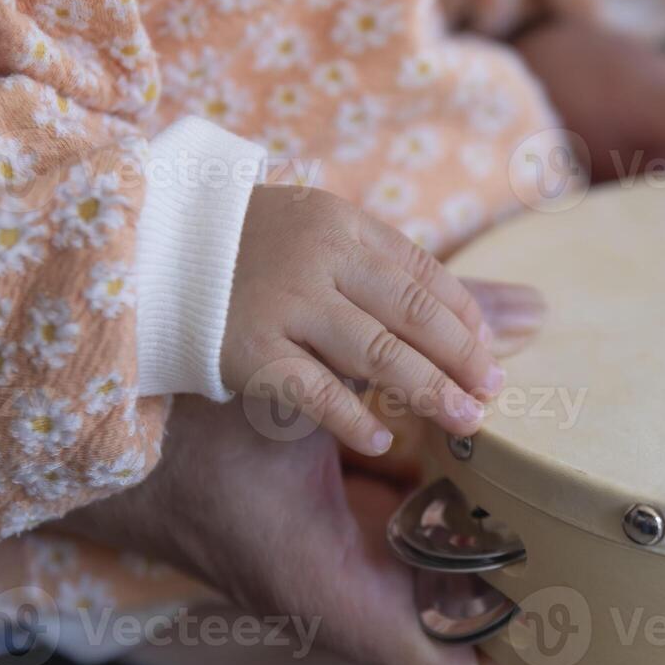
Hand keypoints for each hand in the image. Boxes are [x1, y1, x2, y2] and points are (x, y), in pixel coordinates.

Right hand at [59, 394, 531, 664]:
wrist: (109, 453)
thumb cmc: (187, 443)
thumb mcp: (300, 403)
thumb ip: (410, 368)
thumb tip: (530, 314)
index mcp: (351, 608)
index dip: (528, 664)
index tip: (573, 595)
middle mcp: (362, 609)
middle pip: (481, 642)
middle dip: (534, 586)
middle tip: (578, 516)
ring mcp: (357, 578)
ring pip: (458, 584)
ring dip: (499, 532)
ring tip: (545, 468)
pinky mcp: (349, 538)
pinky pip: (423, 534)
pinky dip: (453, 494)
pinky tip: (473, 432)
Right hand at [222, 185, 506, 457]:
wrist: (139, 251)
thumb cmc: (245, 251)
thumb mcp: (323, 237)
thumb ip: (404, 274)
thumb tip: (525, 310)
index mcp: (342, 223)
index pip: (424, 273)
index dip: (465, 317)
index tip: (492, 351)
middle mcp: (318, 258)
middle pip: (412, 313)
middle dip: (462, 356)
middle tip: (494, 391)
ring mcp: (281, 303)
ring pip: (377, 354)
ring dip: (429, 391)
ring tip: (468, 420)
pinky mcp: (246, 349)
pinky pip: (314, 392)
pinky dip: (353, 418)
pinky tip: (383, 440)